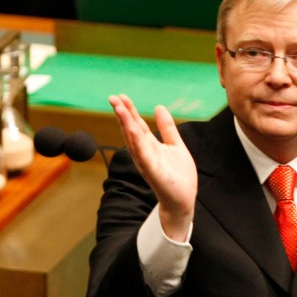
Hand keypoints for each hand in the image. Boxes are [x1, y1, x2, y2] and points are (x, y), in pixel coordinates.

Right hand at [110, 94, 197, 240]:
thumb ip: (167, 128)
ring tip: (119, 109)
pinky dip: (138, 144)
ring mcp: (147, 163)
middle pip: (131, 130)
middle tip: (113, 98)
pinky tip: (133, 131)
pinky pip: (144, 156)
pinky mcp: (154, 173)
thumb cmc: (178, 176)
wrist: (183, 200)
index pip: (137, 125)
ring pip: (134, 141)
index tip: (120, 96)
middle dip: (123, 114)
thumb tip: (159, 107)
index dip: (129, 111)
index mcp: (150, 147)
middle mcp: (144, 154)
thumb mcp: (175, 145)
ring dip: (126, 125)